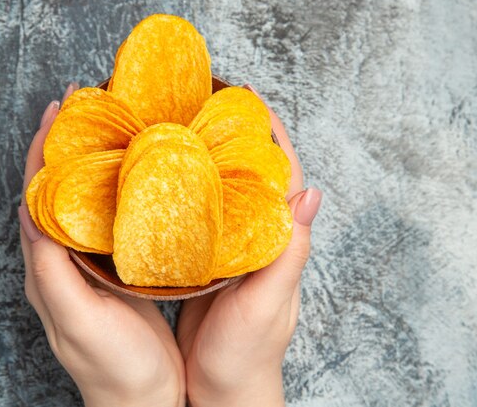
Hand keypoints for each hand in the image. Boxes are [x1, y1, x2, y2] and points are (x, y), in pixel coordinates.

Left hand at [18, 84, 184, 406]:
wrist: (142, 397)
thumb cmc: (113, 367)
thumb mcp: (78, 323)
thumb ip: (52, 275)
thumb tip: (33, 217)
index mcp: (46, 267)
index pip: (35, 196)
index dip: (43, 151)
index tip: (59, 111)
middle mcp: (61, 261)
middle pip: (55, 190)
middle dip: (65, 146)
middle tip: (86, 109)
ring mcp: (87, 264)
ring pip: (81, 201)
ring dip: (89, 162)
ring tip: (110, 131)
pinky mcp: (113, 270)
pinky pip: (106, 218)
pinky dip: (113, 189)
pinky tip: (134, 178)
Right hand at [176, 84, 321, 406]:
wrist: (222, 387)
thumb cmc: (249, 352)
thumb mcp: (269, 302)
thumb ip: (290, 252)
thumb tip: (312, 193)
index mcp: (281, 242)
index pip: (284, 175)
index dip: (271, 135)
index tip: (249, 98)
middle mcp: (259, 239)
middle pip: (251, 177)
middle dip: (234, 139)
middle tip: (204, 106)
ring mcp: (232, 250)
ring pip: (224, 193)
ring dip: (208, 162)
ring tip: (181, 131)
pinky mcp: (208, 263)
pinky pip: (202, 217)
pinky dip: (189, 194)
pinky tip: (165, 182)